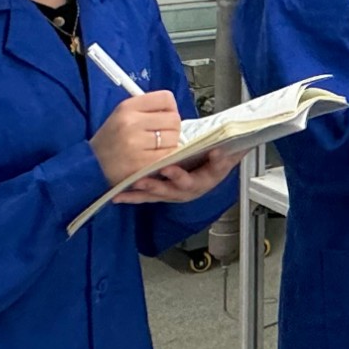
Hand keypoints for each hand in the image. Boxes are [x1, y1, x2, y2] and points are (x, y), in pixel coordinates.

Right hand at [90, 92, 182, 185]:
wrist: (91, 166)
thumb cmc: (111, 139)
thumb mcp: (122, 115)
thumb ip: (147, 109)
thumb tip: (174, 112)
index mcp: (127, 107)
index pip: (165, 98)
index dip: (170, 108)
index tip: (165, 116)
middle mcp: (131, 123)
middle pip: (174, 119)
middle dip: (172, 128)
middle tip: (162, 135)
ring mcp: (136, 144)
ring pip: (173, 138)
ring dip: (170, 144)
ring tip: (156, 148)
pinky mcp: (141, 164)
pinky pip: (168, 156)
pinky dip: (167, 157)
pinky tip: (156, 158)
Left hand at [114, 146, 244, 204]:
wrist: (218, 159)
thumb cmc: (221, 155)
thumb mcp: (229, 153)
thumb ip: (225, 155)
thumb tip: (219, 152)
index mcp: (205, 180)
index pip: (193, 181)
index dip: (180, 177)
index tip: (168, 169)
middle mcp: (189, 190)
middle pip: (171, 191)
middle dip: (156, 186)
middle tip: (143, 181)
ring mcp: (175, 192)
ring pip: (158, 194)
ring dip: (142, 192)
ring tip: (128, 189)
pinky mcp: (163, 191)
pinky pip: (147, 195)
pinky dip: (133, 196)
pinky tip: (119, 196)